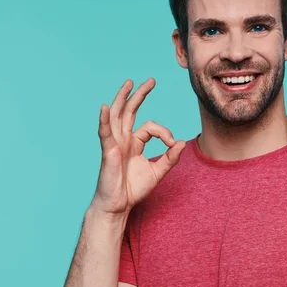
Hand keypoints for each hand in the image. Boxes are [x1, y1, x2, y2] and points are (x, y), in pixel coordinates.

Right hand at [90, 78, 185, 215]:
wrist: (119, 206)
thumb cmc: (133, 189)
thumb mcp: (157, 172)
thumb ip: (170, 159)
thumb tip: (182, 143)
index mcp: (134, 142)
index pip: (150, 127)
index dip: (165, 132)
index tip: (173, 145)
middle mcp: (123, 139)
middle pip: (130, 111)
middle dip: (140, 95)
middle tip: (151, 80)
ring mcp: (114, 144)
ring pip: (117, 116)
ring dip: (123, 98)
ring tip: (129, 83)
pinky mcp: (108, 152)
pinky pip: (105, 133)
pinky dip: (104, 120)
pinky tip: (104, 108)